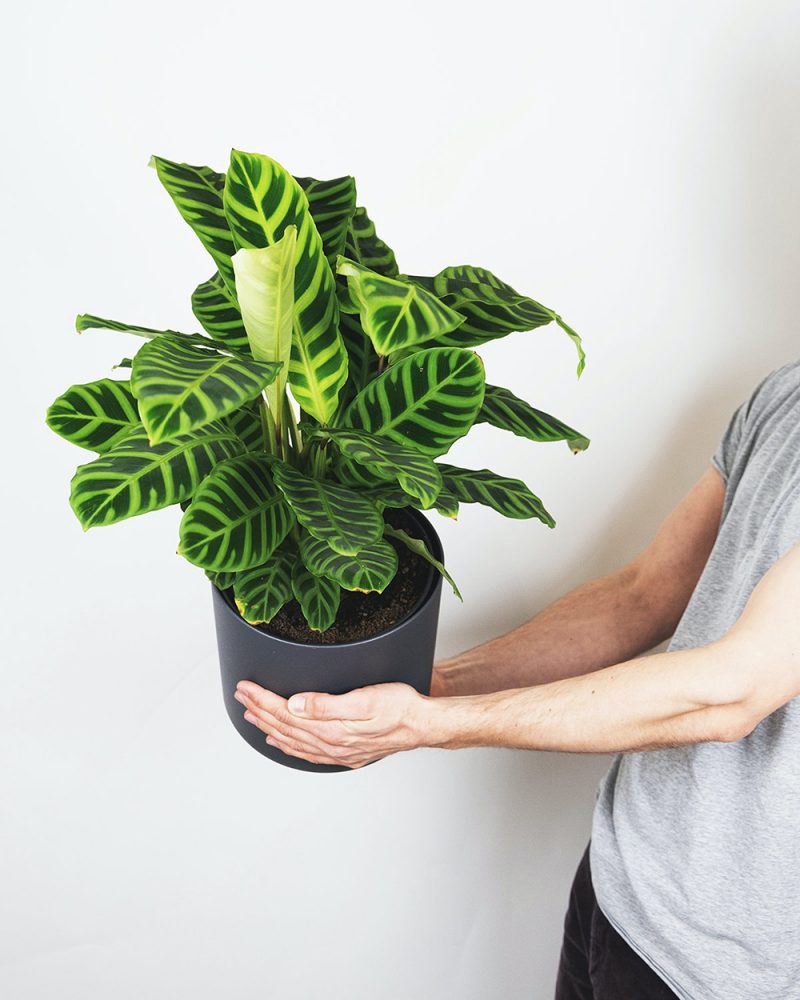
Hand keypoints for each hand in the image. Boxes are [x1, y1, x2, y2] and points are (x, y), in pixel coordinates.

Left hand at [234, 680, 431, 768]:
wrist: (423, 725)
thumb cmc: (400, 708)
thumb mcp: (365, 699)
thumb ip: (326, 704)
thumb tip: (294, 705)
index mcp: (331, 730)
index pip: (285, 713)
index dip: (262, 699)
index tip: (245, 687)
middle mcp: (330, 744)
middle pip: (284, 727)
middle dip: (259, 710)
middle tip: (240, 696)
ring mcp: (336, 751)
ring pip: (292, 740)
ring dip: (268, 727)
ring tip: (250, 716)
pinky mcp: (344, 752)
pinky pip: (307, 752)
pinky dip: (288, 746)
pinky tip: (281, 740)